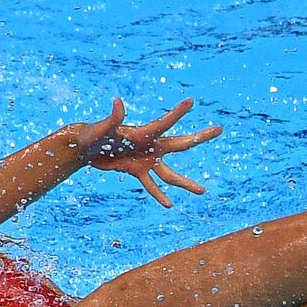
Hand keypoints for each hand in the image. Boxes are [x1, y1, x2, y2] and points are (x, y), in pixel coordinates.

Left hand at [78, 98, 221, 207]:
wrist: (86, 147)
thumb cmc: (93, 134)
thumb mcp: (101, 128)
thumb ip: (112, 118)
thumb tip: (118, 102)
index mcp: (143, 133)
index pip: (164, 122)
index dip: (177, 113)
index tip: (191, 101)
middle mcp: (150, 146)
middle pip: (180, 143)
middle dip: (200, 137)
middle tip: (219, 129)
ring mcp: (146, 160)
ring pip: (169, 174)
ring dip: (185, 183)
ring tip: (203, 191)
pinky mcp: (137, 171)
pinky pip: (151, 185)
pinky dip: (158, 195)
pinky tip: (169, 205)